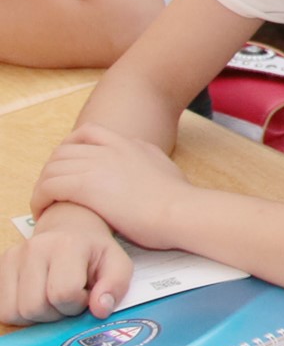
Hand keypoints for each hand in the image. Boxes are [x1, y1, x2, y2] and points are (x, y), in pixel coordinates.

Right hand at [0, 203, 132, 323]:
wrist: (70, 230)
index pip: (63, 294)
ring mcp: (11, 257)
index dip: (77, 304)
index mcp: (66, 245)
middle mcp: (33, 249)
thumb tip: (99, 310)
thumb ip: (115, 287)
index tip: (86, 294)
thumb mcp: (118, 265)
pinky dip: (21, 314)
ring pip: (15, 312)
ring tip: (54, 298)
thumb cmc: (95, 252)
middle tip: (70, 298)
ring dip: (38, 315)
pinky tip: (38, 299)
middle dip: (57, 312)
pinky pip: (3, 310)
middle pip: (35, 307)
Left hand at [33, 124, 191, 249]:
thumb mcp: (168, 170)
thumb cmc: (182, 202)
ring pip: (52, 168)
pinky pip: (47, 187)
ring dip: (43, 187)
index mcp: (130, 143)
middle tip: (52, 191)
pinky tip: (43, 212)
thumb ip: (152, 164)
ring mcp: (96, 164)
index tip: (69, 167)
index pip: (88, 133)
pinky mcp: (85, 185)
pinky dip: (40, 199)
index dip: (71, 148)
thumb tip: (151, 170)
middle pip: (63, 150)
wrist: (182, 211)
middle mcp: (110, 149)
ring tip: (44, 205)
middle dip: (53, 170)